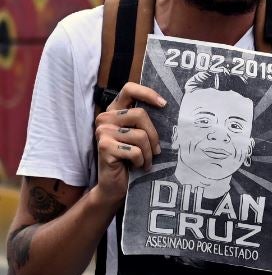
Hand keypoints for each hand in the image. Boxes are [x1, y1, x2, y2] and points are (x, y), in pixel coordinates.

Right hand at [93, 82, 164, 203]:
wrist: (114, 185)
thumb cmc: (131, 159)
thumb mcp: (139, 136)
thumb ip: (145, 122)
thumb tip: (168, 109)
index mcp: (115, 111)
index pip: (129, 89)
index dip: (148, 93)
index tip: (164, 104)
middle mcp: (105, 118)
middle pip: (141, 114)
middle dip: (154, 135)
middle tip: (156, 151)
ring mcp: (102, 131)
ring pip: (140, 135)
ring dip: (148, 152)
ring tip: (145, 161)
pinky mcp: (104, 146)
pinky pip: (135, 151)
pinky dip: (141, 161)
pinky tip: (136, 166)